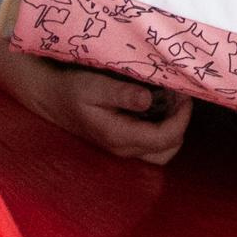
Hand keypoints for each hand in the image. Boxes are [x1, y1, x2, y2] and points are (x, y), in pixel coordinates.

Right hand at [0, 38, 192, 165]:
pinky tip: (158, 105)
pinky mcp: (122, 142)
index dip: (182, 118)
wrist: (52, 99)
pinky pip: (151, 144)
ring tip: (171, 101)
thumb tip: (149, 99)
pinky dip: (162, 129)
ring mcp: (122, 148)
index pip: (165, 138)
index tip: (184, 95)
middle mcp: (123, 148)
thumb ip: (122, 93)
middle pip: (168, 150)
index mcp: (119, 136)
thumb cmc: (72, 90)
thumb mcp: (95, 86)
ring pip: (162, 151)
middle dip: (181, 124)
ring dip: (173, 128)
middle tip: (179, 96)